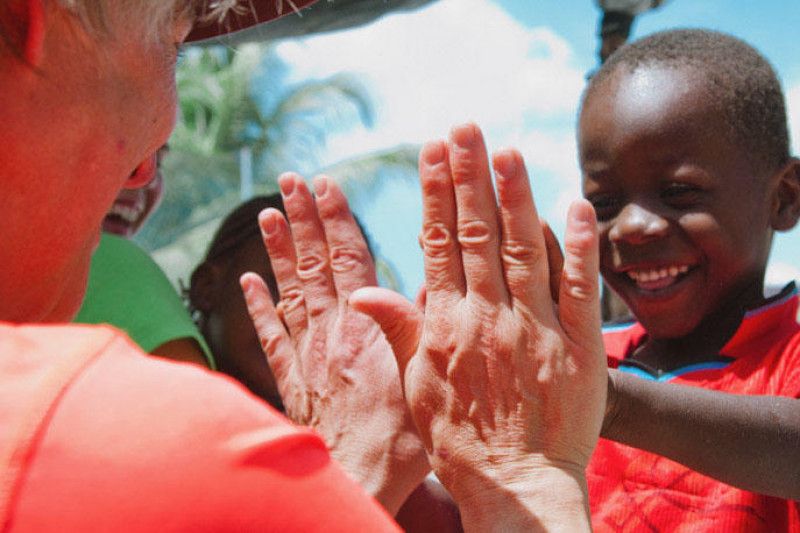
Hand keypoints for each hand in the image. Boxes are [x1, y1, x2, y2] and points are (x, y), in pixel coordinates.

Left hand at [240, 173, 427, 513]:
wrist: (357, 479)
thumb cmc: (400, 437)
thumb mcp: (425, 374)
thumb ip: (417, 323)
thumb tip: (425, 278)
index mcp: (365, 327)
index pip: (348, 258)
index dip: (337, 218)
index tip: (326, 184)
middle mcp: (330, 333)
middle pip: (314, 264)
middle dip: (303, 218)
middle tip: (289, 180)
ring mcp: (306, 355)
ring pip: (289, 290)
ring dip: (278, 249)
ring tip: (267, 212)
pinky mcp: (291, 381)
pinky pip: (269, 337)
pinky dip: (256, 306)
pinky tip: (247, 281)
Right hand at [352, 123, 606, 530]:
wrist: (514, 485)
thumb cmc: (460, 438)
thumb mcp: (414, 386)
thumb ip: (396, 331)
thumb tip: (361, 291)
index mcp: (446, 323)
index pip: (438, 243)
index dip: (436, 194)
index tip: (432, 153)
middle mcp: (487, 317)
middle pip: (478, 234)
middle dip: (470, 175)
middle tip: (465, 127)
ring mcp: (534, 329)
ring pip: (524, 249)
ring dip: (515, 195)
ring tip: (506, 149)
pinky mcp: (578, 347)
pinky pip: (579, 287)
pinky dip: (579, 244)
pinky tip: (574, 203)